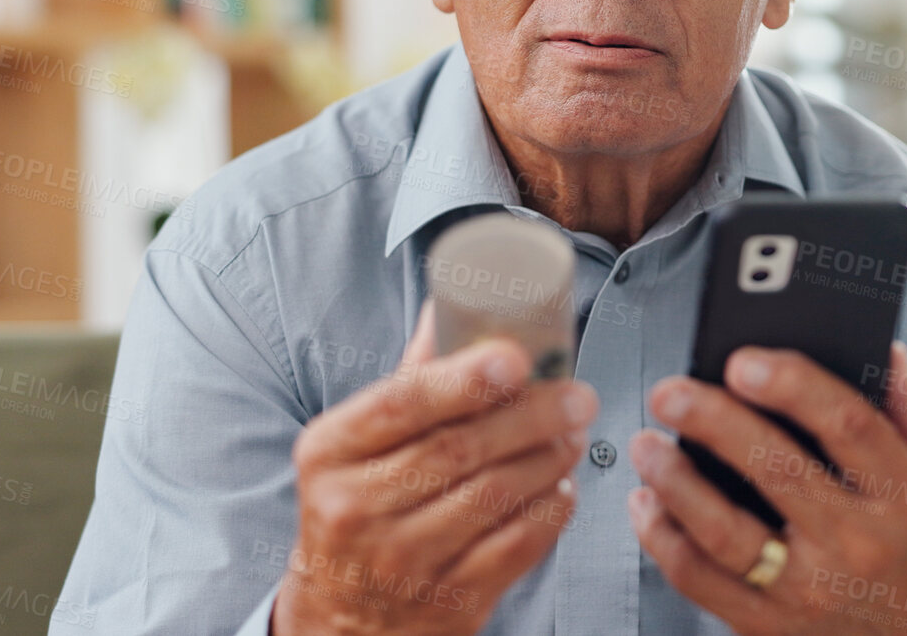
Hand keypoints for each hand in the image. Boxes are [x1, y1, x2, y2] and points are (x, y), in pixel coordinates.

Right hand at [274, 301, 598, 635]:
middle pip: (458, 449)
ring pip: (494, 497)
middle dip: (530, 416)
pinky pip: (515, 547)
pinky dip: (550, 510)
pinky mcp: (447, 602)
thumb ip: (409, 380)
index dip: (463, 379)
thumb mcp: (354, 447)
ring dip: (549, 458)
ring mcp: (402, 562)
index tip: (515, 357)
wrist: (340, 620)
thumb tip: (450, 302)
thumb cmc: (356, 512)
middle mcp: (356, 509)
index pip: (401, 405)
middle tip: (576, 394)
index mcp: (329, 454)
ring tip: (574, 433)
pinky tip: (562, 486)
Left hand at [628, 342, 906, 634]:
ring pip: (727, 532)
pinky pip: (700, 579)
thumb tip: (890, 354)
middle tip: (672, 392)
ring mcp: (806, 586)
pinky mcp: (764, 621)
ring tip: (647, 444)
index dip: (793, 385)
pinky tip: (646, 501)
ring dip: (676, 482)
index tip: (742, 361)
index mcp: (901, 491)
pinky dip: (662, 537)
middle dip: (715, 422)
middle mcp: (856, 541)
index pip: (849, 425)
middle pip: (777, 470)